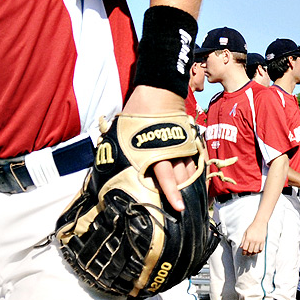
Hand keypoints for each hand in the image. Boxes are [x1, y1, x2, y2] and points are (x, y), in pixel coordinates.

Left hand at [121, 85, 199, 212]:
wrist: (158, 90)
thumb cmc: (136, 112)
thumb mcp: (121, 133)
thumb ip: (116, 151)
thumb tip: (104, 166)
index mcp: (153, 152)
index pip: (165, 178)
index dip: (172, 195)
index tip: (178, 208)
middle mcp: (171, 152)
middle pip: (180, 179)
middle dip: (181, 193)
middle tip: (181, 209)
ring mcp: (183, 146)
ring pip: (189, 171)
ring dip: (188, 184)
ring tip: (187, 197)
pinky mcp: (189, 141)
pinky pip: (195, 161)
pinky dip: (194, 171)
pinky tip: (193, 180)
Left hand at [239, 217, 267, 254]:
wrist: (260, 223)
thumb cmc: (252, 227)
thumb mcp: (245, 233)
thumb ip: (243, 240)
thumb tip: (241, 247)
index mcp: (248, 238)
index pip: (245, 248)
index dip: (243, 252)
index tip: (243, 253)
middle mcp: (253, 240)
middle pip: (250, 251)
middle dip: (248, 254)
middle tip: (247, 254)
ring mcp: (258, 241)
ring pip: (255, 251)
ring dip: (253, 253)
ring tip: (252, 253)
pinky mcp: (263, 241)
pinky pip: (261, 249)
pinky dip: (259, 251)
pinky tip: (257, 251)